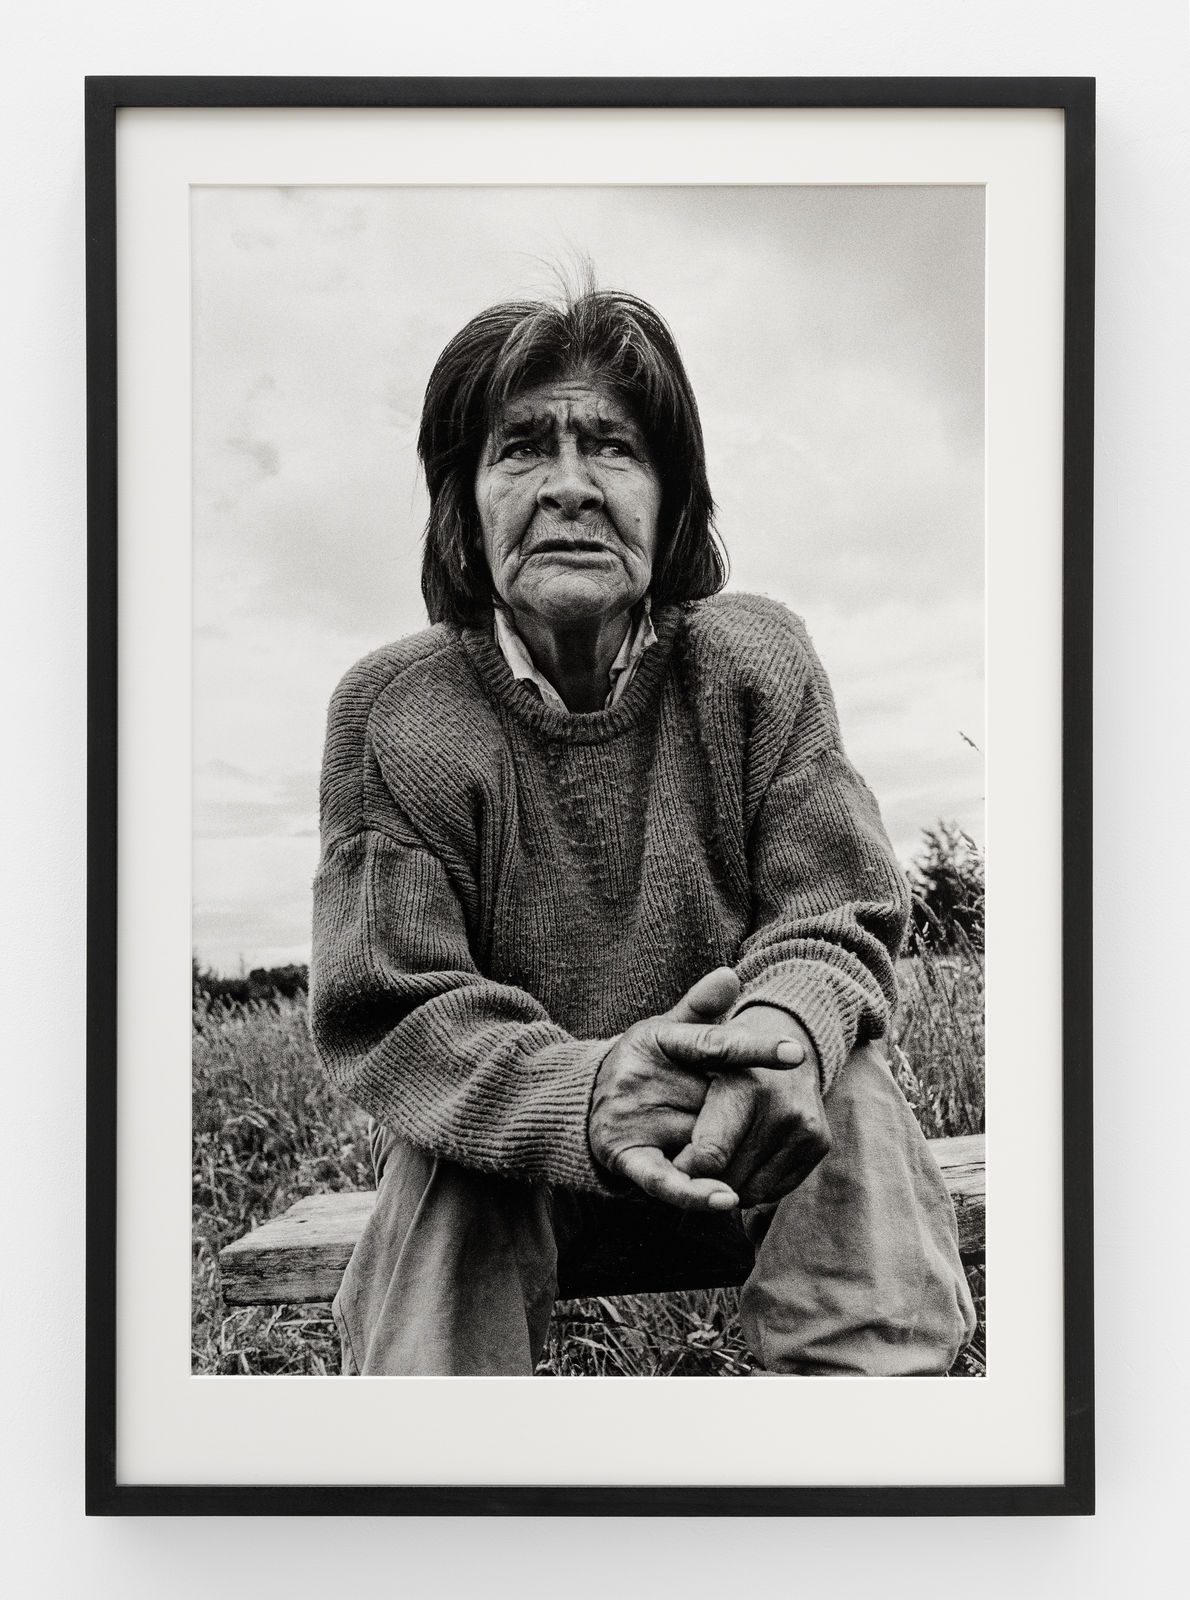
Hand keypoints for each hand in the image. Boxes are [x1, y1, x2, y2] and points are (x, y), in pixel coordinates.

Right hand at [588, 971, 807, 1211]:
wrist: (582, 1102)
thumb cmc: (643, 1064)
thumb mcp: (667, 1031)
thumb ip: (701, 1010)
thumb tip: (731, 975)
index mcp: (657, 1039)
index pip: (713, 1044)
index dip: (755, 1049)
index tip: (796, 1053)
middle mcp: (640, 1076)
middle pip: (715, 1102)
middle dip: (741, 1115)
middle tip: (758, 1119)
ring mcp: (631, 1117)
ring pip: (700, 1141)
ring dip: (727, 1152)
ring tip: (741, 1153)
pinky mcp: (624, 1156)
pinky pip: (664, 1179)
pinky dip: (693, 1192)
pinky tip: (724, 1199)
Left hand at [671, 1006, 830, 1206]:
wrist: (789, 1035)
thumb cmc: (728, 1051)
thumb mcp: (696, 1047)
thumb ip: (673, 1073)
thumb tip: (678, 1127)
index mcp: (745, 1088)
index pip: (708, 1156)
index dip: (685, 1166)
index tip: (675, 1161)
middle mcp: (781, 1109)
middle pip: (729, 1178)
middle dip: (705, 1178)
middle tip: (693, 1162)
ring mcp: (804, 1129)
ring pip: (752, 1191)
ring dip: (729, 1185)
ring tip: (719, 1159)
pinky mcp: (820, 1143)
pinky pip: (776, 1189)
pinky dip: (755, 1183)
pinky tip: (745, 1159)